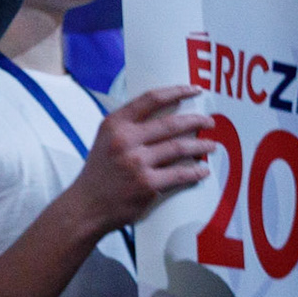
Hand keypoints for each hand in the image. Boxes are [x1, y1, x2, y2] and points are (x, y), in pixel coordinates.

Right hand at [63, 85, 211, 233]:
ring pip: (179, 147)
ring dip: (201, 146)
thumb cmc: (99, 173)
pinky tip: (202, 171)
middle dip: (196, 120)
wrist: (86, 206)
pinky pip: (180, 174)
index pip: (151, 99)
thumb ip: (129, 127)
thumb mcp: (106, 140)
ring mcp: (137, 162)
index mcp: (115, 124)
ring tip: (211, 145)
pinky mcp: (147, 184)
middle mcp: (125, 140)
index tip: (195, 90)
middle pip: (171, 123)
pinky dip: (195, 172)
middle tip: (209, 121)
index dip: (177, 91)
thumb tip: (164, 118)